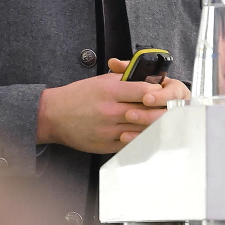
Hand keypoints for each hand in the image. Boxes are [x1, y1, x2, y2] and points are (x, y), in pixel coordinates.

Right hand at [37, 66, 181, 153]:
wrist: (53, 115)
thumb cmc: (77, 96)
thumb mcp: (100, 81)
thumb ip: (124, 80)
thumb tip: (147, 79)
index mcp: (110, 91)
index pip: (144, 91)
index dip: (158, 92)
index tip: (163, 92)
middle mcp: (111, 111)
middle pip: (147, 112)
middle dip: (161, 110)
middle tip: (170, 109)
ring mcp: (109, 130)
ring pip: (142, 130)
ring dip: (155, 127)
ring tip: (164, 123)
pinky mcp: (106, 145)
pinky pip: (131, 144)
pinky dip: (142, 139)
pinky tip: (148, 135)